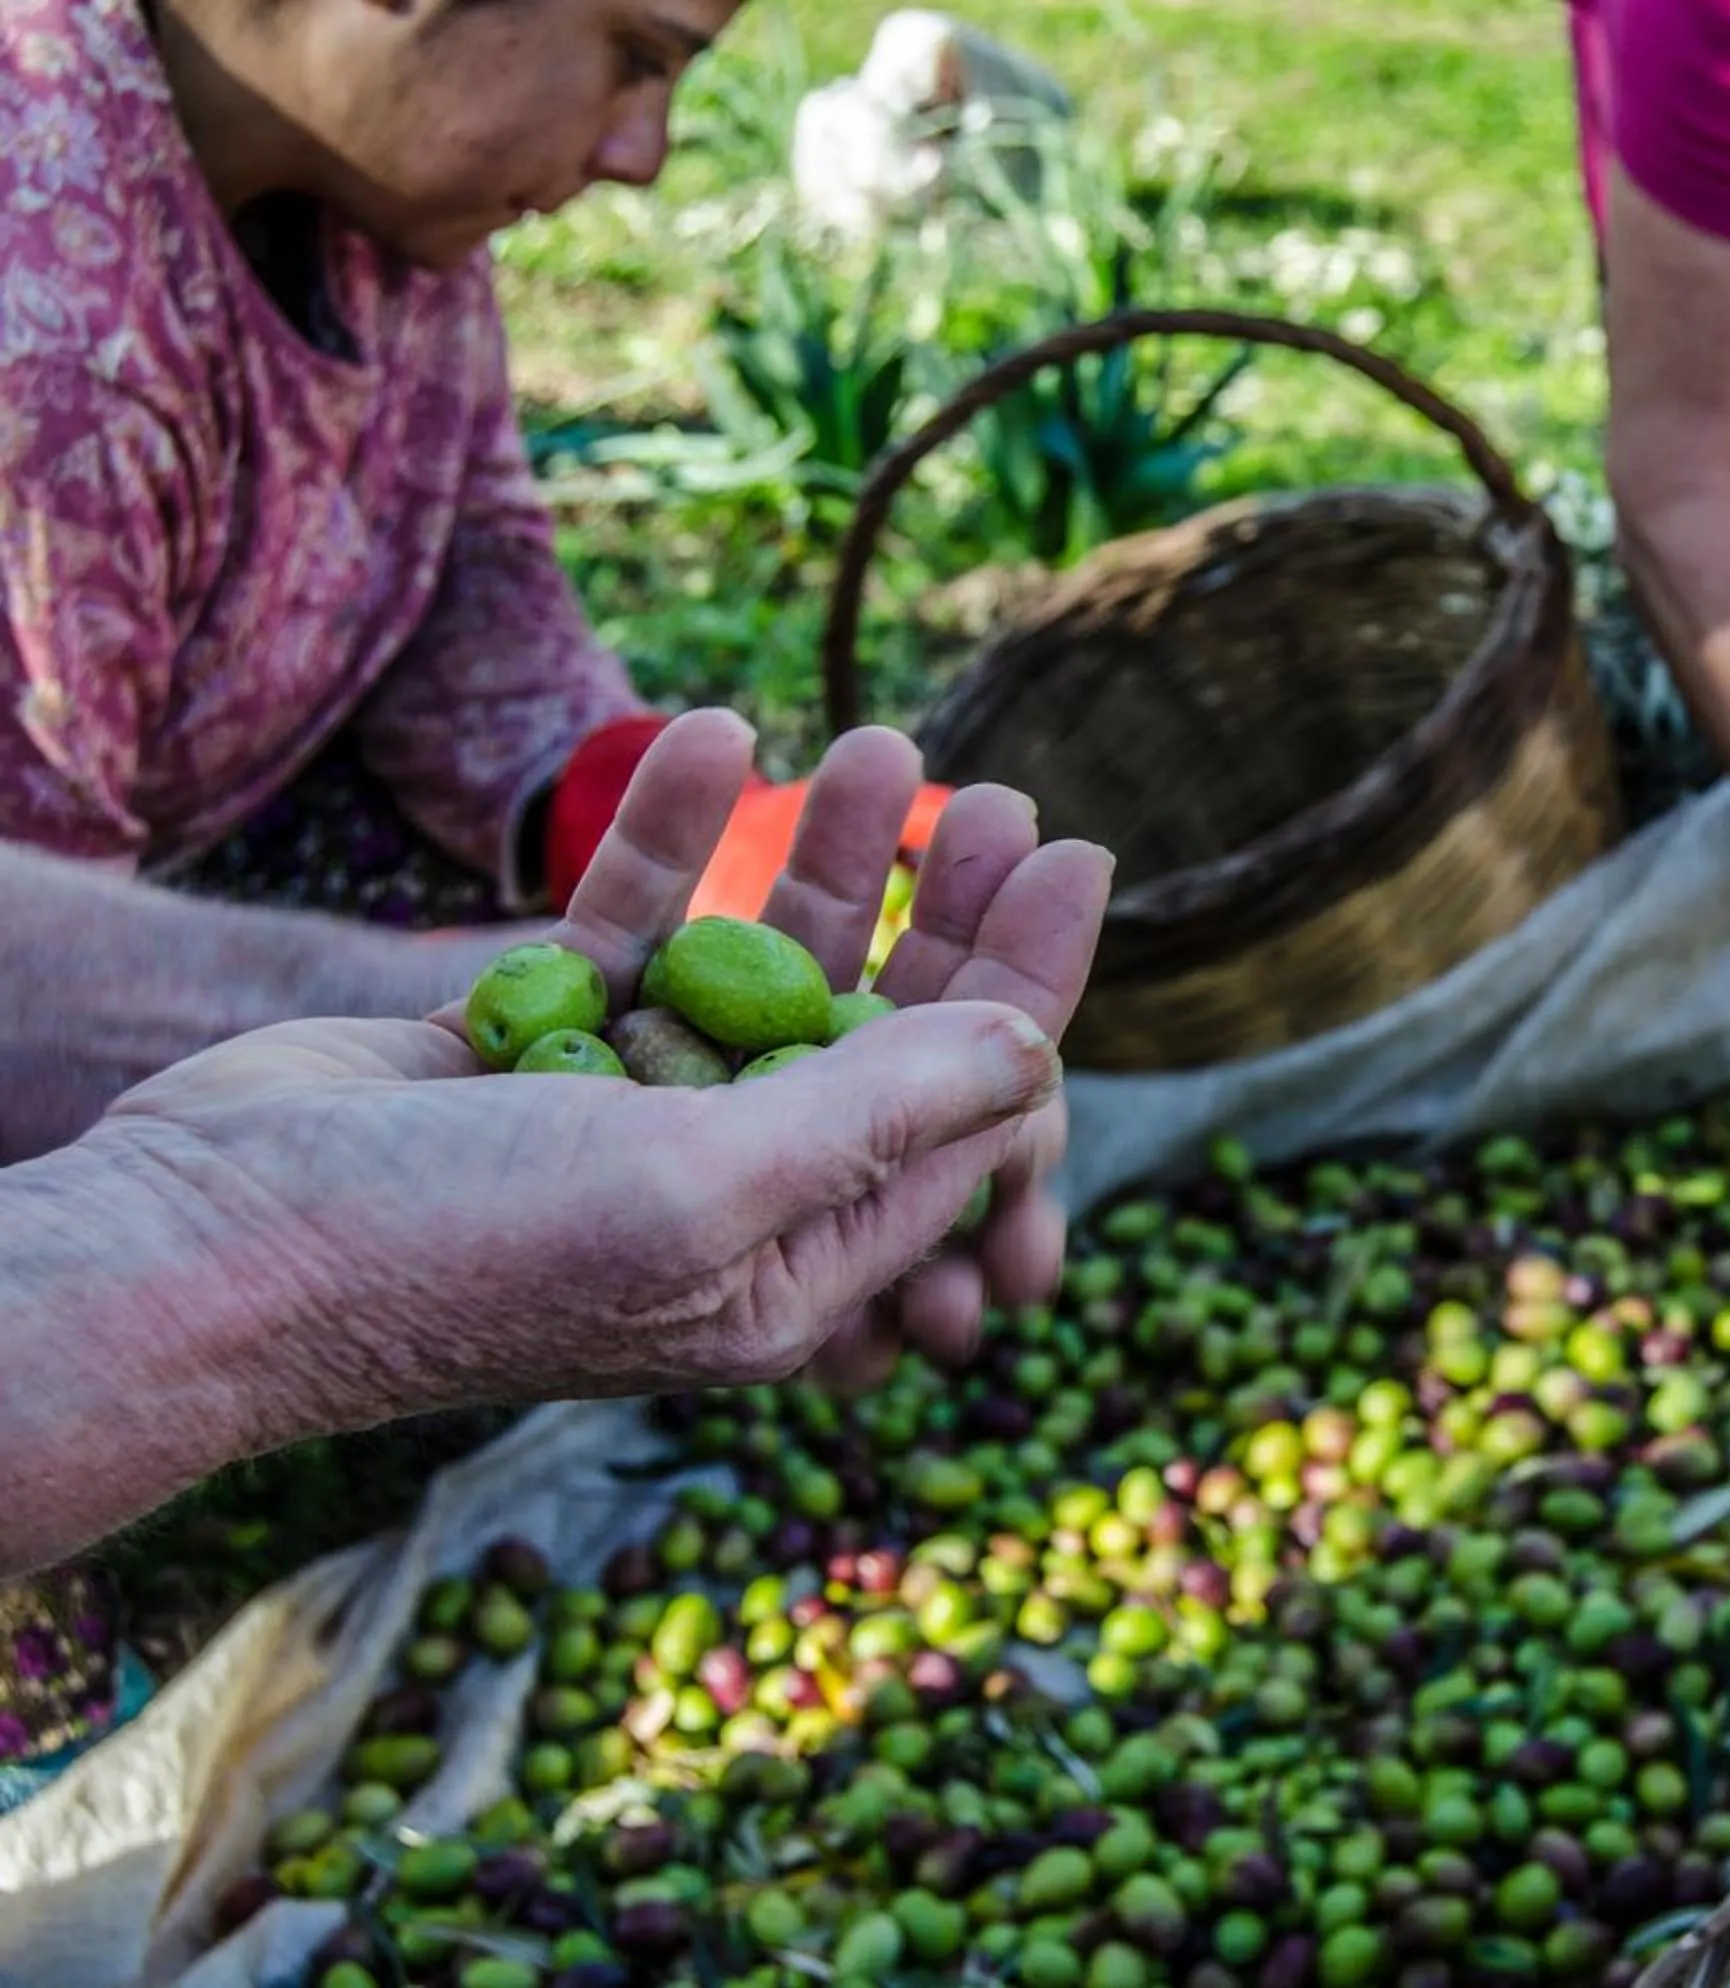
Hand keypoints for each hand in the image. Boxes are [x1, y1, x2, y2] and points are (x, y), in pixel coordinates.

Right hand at [86, 711, 1105, 1418]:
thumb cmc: (459, 1247)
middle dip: (946, 916)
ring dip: (823, 855)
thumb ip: (875, 1118)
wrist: (198, 1248)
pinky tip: (720, 734)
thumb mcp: (699, 1191)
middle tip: (1003, 798)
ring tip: (881, 743)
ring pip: (764, 963)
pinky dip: (676, 833)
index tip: (1079, 862)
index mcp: (796, 1272)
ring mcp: (628, 1110)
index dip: (1030, 993)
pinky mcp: (534, 1036)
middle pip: (880, 1035)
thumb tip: (1036, 1050)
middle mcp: (729, 1195)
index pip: (961, 1127)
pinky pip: (636, 920)